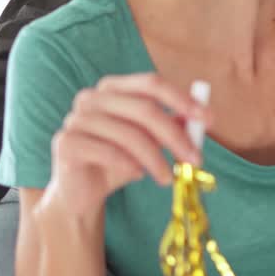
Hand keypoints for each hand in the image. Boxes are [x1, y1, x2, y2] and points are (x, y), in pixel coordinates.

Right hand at [41, 74, 207, 215]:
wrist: (82, 192)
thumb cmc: (119, 160)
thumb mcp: (151, 141)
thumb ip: (173, 126)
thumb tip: (201, 118)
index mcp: (114, 88)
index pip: (152, 83)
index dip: (182, 100)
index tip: (209, 120)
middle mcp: (92, 97)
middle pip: (144, 109)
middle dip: (175, 136)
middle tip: (196, 159)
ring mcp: (75, 118)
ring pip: (128, 135)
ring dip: (155, 159)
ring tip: (165, 178)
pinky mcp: (66, 142)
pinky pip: (107, 151)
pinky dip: (129, 165)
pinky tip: (136, 174)